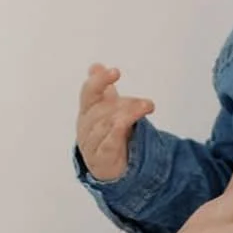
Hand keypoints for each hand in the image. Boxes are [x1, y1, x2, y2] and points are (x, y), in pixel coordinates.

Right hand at [77, 65, 153, 181]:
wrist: (108, 166)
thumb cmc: (108, 134)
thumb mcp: (107, 109)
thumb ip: (103, 89)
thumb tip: (96, 66)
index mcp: (87, 110)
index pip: (89, 92)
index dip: (100, 81)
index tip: (116, 72)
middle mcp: (85, 126)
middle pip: (103, 109)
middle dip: (126, 104)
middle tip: (146, 103)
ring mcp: (90, 144)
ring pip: (105, 125)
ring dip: (127, 116)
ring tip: (145, 108)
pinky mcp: (100, 160)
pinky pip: (106, 144)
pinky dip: (114, 134)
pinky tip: (122, 126)